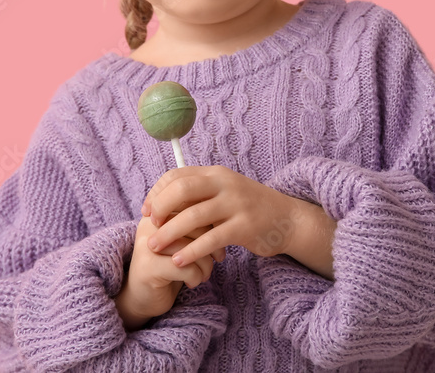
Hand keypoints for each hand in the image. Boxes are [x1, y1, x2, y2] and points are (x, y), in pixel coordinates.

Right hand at [116, 215, 218, 328]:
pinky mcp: (148, 267)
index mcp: (159, 211)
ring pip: (191, 247)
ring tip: (204, 274)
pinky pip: (185, 267)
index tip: (219, 238)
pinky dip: (196, 277)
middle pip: (194, 225)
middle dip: (213, 244)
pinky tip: (192, 282)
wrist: (143, 297)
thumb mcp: (184, 241)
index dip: (212, 223)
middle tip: (217, 258)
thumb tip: (224, 217)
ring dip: (206, 264)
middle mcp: (149, 224)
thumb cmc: (171, 265)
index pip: (194, 206)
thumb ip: (197, 224)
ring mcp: (146, 245)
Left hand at [140, 165, 296, 267]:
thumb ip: (199, 194)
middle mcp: (225, 184)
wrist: (288, 219)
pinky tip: (179, 261)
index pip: (177, 175)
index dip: (156, 192)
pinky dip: (191, 250)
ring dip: (169, 232)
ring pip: (193, 215)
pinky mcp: (244, 227)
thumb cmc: (249, 208)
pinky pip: (211, 238)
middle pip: (182, 189)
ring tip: (155, 247)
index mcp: (216, 174)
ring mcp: (236, 204)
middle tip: (150, 227)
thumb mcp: (224, 193)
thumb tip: (161, 202)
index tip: (146, 211)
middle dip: (159, 208)